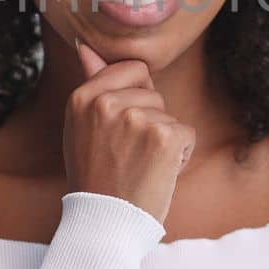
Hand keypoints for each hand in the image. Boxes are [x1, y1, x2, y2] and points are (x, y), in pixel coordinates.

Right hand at [62, 37, 195, 224]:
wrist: (106, 222)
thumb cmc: (95, 175)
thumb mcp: (82, 127)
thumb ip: (90, 83)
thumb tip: (86, 46)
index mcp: (82, 97)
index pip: (132, 69)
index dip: (136, 97)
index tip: (120, 129)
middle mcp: (106, 103)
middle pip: (153, 93)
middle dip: (149, 120)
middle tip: (126, 154)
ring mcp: (136, 118)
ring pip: (169, 114)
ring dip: (164, 140)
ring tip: (139, 165)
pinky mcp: (164, 136)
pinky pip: (186, 133)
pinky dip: (179, 155)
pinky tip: (156, 173)